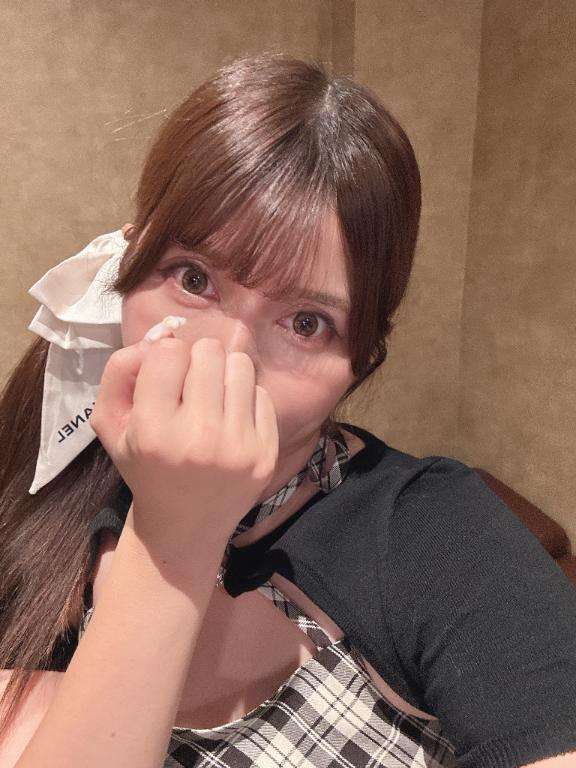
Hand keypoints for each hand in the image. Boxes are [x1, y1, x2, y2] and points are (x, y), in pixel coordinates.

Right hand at [90, 323, 278, 555]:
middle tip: (190, 386)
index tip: (165, 381)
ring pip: (240, 364)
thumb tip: (164, 334)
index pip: (169, 352)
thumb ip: (120, 370)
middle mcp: (199, 439)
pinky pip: (262, 393)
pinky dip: (244, 399)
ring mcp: (238, 447)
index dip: (165, 359)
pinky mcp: (266, 453)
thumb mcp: (110, 423)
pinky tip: (230, 421)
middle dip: (196, 360)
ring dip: (224, 373)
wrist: (183, 524)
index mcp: (153, 432)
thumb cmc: (144, 465)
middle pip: (209, 351)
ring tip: (212, 398)